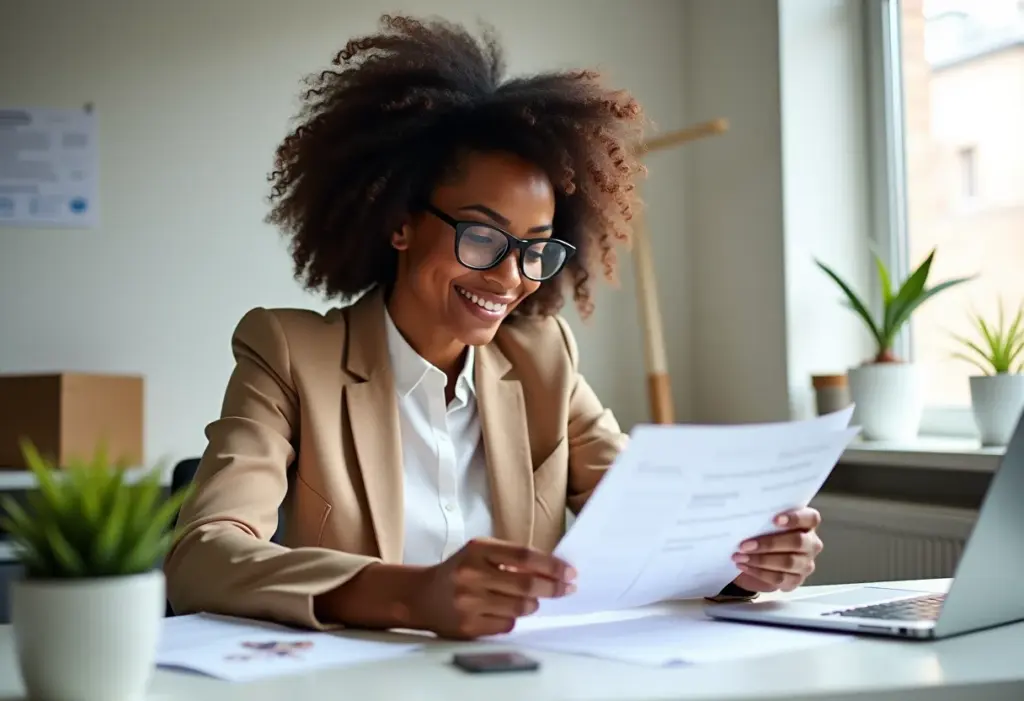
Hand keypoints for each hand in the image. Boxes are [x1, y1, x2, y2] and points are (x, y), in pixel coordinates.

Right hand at [411, 538, 575, 638]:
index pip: (524, 556)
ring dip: (534, 605)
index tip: (570, 572)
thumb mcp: (481, 552)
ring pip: (520, 608)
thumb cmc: (460, 570)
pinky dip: (514, 619)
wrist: (422, 595)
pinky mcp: (468, 626)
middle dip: (554, 588)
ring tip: (533, 600)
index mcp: (478, 550)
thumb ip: (512, 557)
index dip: (552, 565)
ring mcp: (468, 602)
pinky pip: (507, 625)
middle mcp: (471, 575)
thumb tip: (554, 569)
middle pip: (527, 584)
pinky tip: (506, 611)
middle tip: (567, 588)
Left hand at [731, 507, 822, 592]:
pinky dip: (759, 572)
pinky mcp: (796, 580)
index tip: (774, 519)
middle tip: (745, 545)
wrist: (758, 557)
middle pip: (798, 542)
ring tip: (740, 557)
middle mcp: (811, 543)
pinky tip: (744, 566)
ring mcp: (806, 563)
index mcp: (807, 524)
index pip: (811, 518)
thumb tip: (745, 514)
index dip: (795, 518)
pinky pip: (779, 578)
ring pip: (788, 562)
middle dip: (769, 543)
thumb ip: (763, 517)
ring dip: (760, 560)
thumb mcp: (765, 522)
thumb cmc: (764, 533)